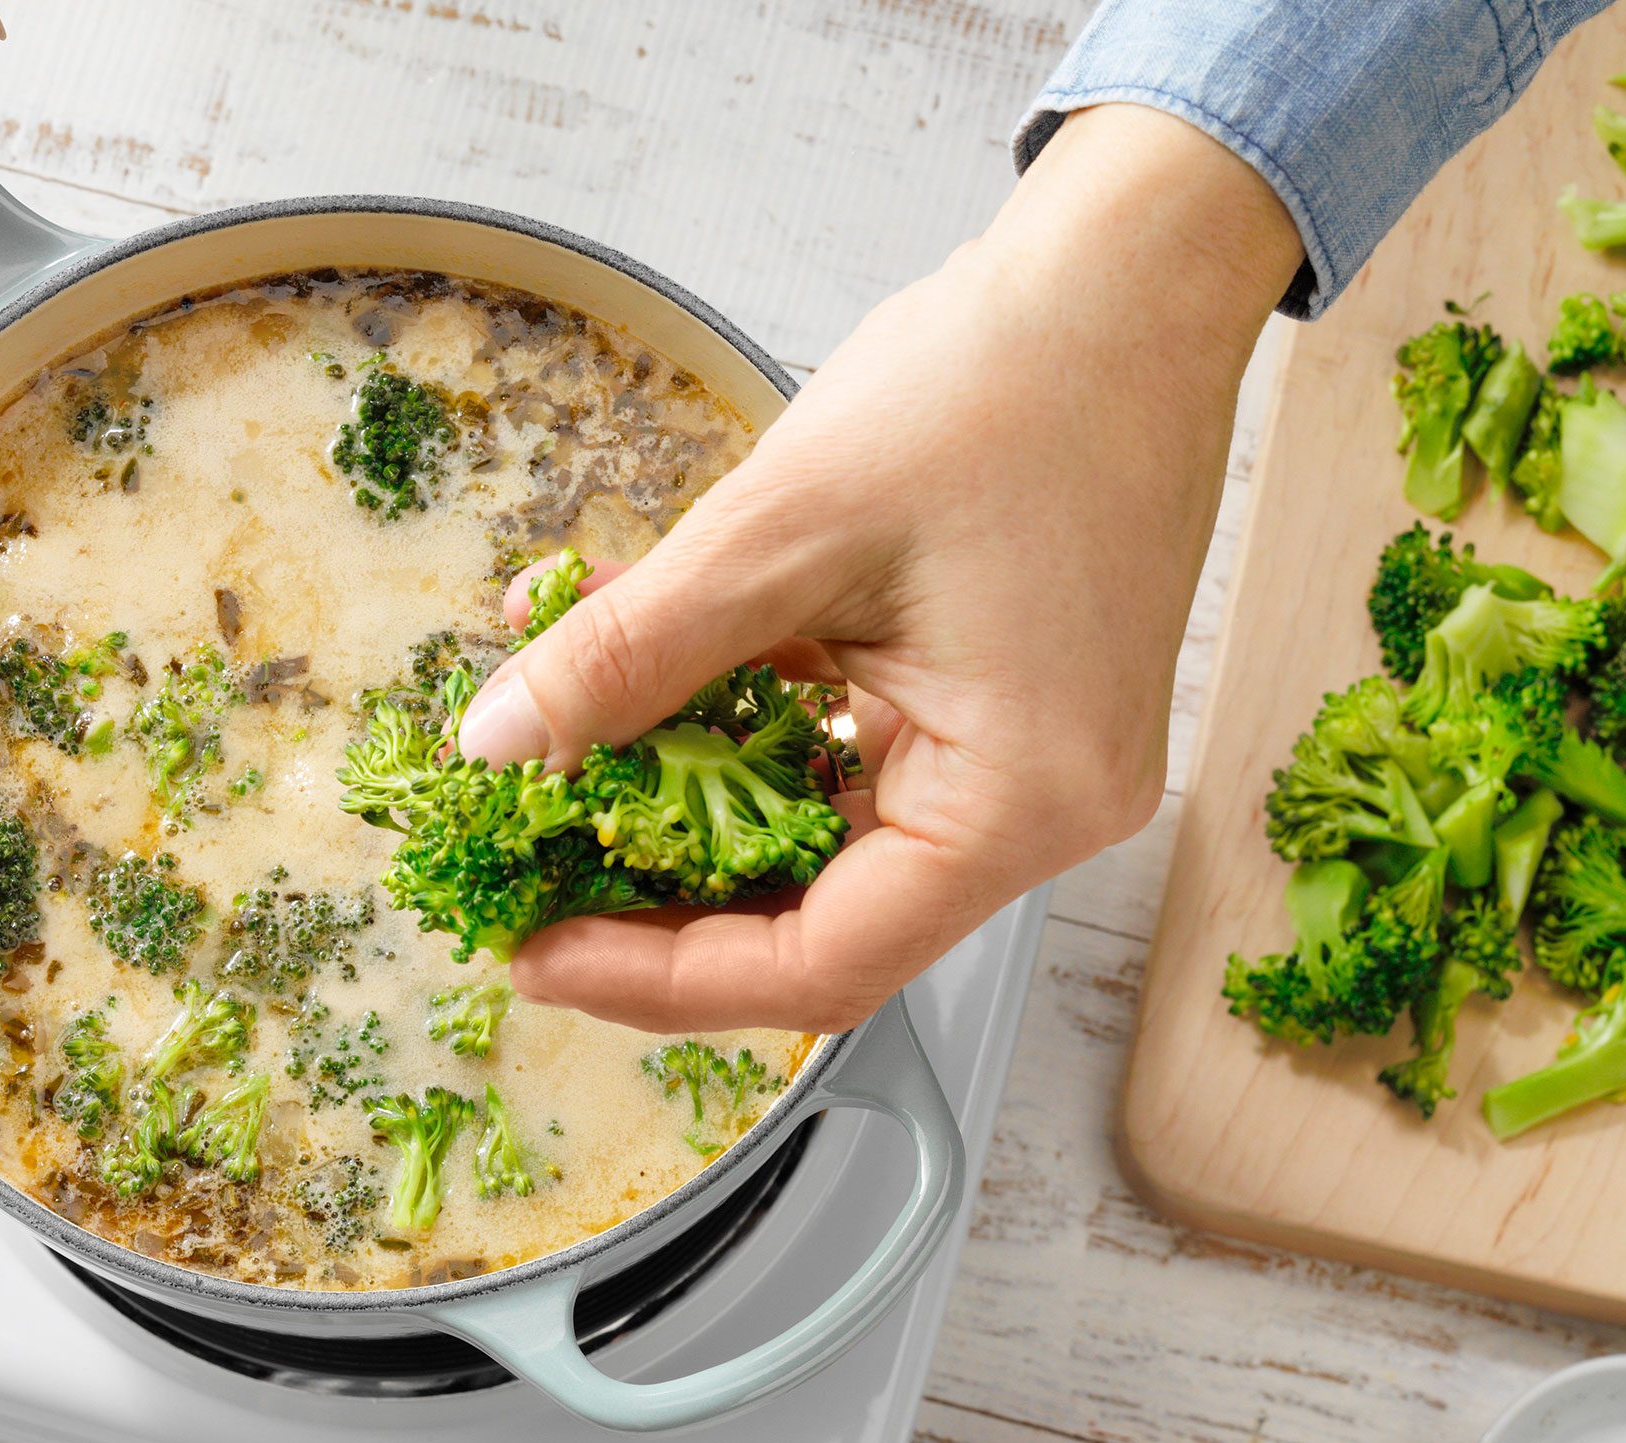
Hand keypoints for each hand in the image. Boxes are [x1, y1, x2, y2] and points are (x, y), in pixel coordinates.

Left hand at [458, 104, 1305, 1034]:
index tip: (537, 952)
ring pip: (831, 848)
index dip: (660, 980)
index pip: (822, 964)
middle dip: (666, 911)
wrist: (1126, 279)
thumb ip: (631, 652)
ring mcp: (1032, 766)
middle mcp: (1045, 813)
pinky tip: (648, 696)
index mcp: (1022, 800)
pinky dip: (748, 744)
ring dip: (694, 821)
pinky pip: (857, 769)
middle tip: (531, 886)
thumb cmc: (1005, 382)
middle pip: (827, 925)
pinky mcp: (1005, 713)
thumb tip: (499, 744)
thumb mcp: (782, 528)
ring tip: (565, 791)